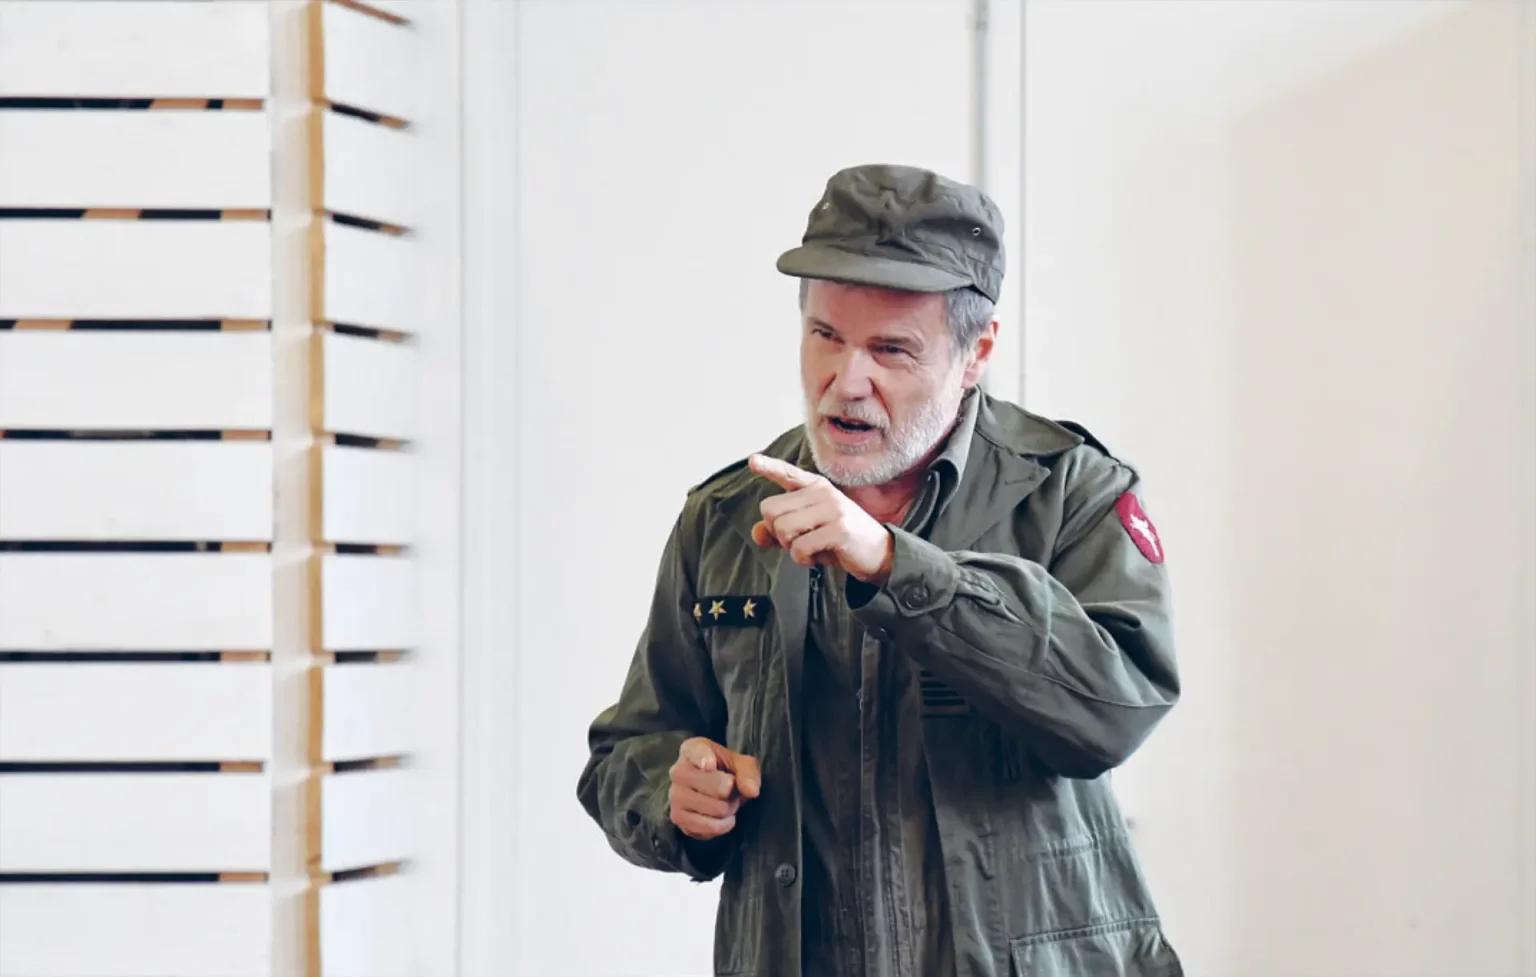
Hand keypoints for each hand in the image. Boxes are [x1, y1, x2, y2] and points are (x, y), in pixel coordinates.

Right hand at [668, 737, 761, 840]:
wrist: (713, 790)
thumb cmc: (727, 772)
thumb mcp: (742, 764)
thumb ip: (748, 773)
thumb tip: (751, 791)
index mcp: (692, 749)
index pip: (697, 752)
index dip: (705, 759)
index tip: (711, 766)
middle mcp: (678, 771)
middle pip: (718, 788)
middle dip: (733, 793)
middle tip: (731, 791)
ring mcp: (675, 796)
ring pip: (717, 809)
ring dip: (729, 810)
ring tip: (725, 803)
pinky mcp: (678, 818)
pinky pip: (710, 827)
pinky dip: (723, 825)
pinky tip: (721, 818)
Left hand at [748, 454, 894, 584]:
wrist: (880, 554)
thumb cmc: (840, 541)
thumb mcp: (809, 533)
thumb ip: (780, 532)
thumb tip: (756, 533)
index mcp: (817, 488)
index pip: (788, 474)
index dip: (769, 467)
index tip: (753, 461)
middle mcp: (823, 493)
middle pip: (771, 510)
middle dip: (777, 533)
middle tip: (799, 541)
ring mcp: (832, 509)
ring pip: (782, 528)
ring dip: (790, 547)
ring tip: (809, 549)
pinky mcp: (839, 529)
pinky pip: (799, 547)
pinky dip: (802, 559)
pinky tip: (817, 558)